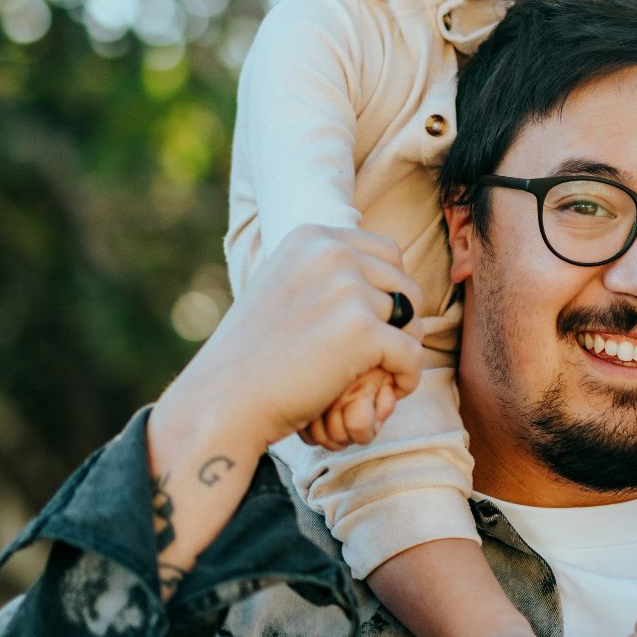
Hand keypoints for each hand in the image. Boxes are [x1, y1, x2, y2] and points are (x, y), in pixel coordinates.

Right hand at [157, 225, 424, 456]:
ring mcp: (348, 289)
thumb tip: (383, 269)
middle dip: (401, 322)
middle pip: (405, 284)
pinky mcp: (361, 330)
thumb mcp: (283, 286)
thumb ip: (325, 272)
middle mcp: (332, 253)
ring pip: (411, 320)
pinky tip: (388, 391)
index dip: (389, 291)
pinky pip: (412, 354)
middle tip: (380, 355)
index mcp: (313, 237)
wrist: (224, 398)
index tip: (373, 324)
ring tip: (376, 375)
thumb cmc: (253, 353)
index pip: (387, 253)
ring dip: (401, 351)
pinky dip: (406, 378)